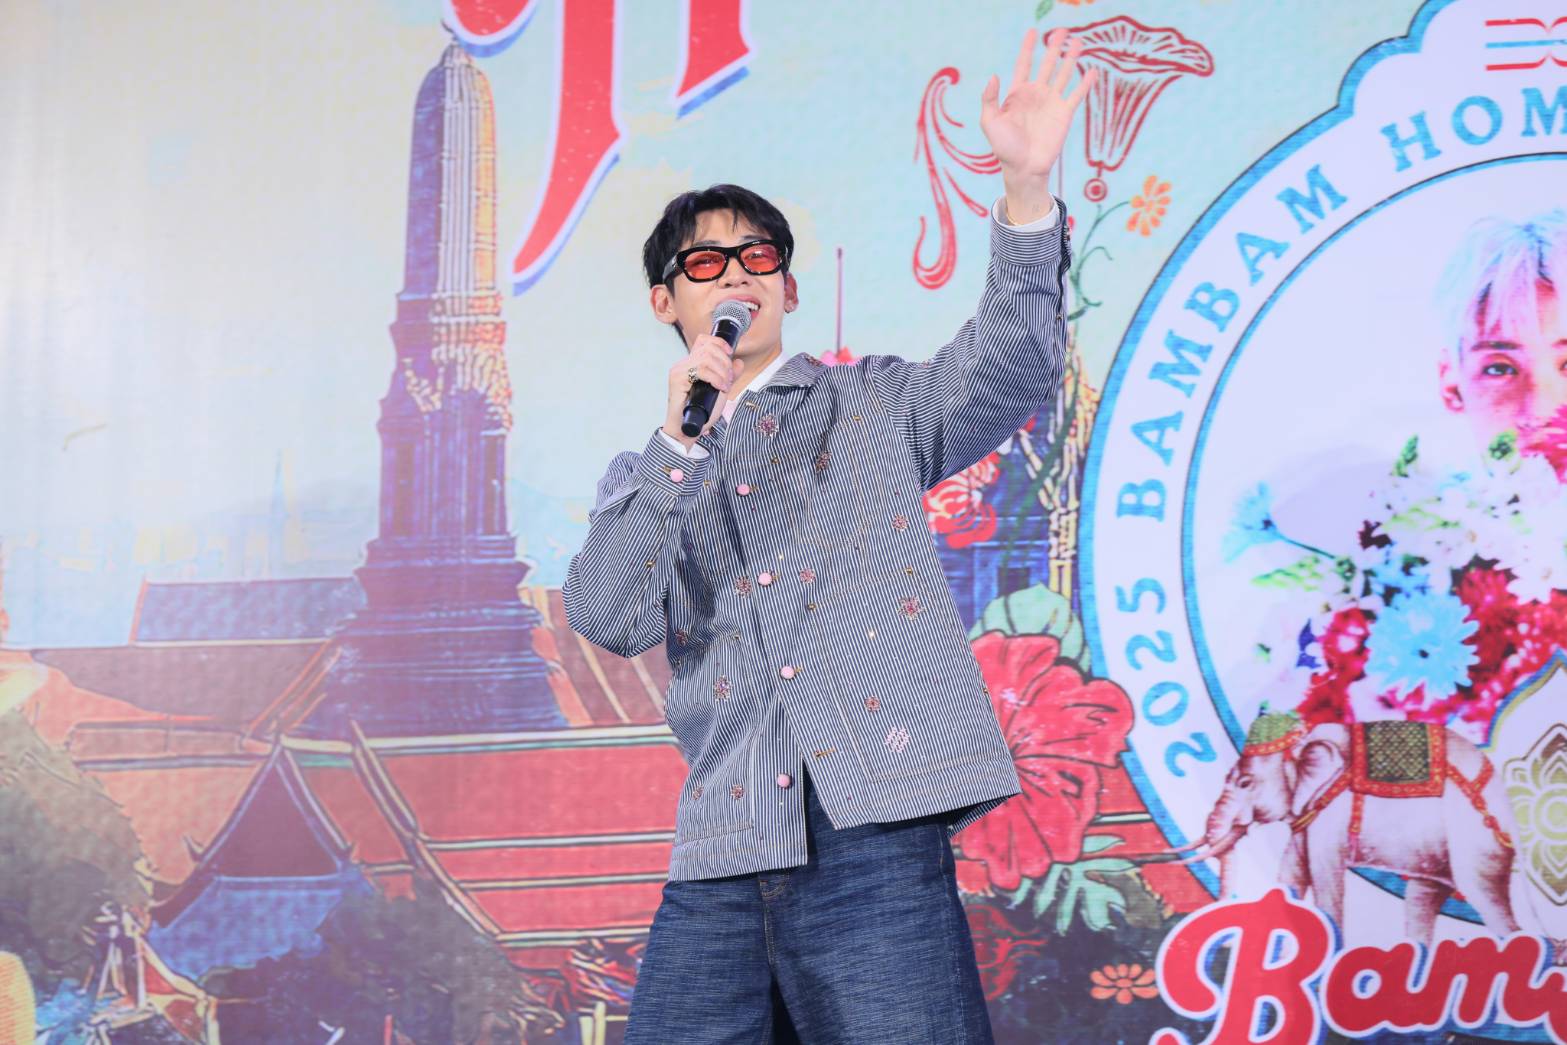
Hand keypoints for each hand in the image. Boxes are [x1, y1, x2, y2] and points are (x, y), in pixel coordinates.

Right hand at [664, 335, 743, 446]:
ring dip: (722, 372)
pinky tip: (720, 387)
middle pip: (708, 348)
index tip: (730, 353)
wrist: (688, 430)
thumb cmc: (701, 412)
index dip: (719, 342)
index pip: (703, 340)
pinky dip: (715, 378)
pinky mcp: (677, 379)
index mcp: (691, 364)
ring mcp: (679, 370)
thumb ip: (729, 376)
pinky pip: (701, 370)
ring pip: (706, 358)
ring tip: (724, 385)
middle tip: (728, 379)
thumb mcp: (720, 390)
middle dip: (725, 362)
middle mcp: (683, 364)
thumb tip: (739, 361)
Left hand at [980, 27, 1093, 223]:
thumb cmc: (1004, 147)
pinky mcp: (1064, 114)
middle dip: (1053, 48)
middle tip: (1061, 31)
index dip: (1027, 48)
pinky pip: (1076, 95)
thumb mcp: (990, 122)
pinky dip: (1085, 83)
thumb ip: (990, 99)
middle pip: (1046, 65)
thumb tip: (994, 76)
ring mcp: (1051, 103)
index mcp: (1017, 94)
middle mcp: (1036, 95)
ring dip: (1070, 59)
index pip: (1023, 65)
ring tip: (1078, 42)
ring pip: (1063, 75)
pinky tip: (1092, 70)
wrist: (1024, 167)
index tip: (1033, 32)